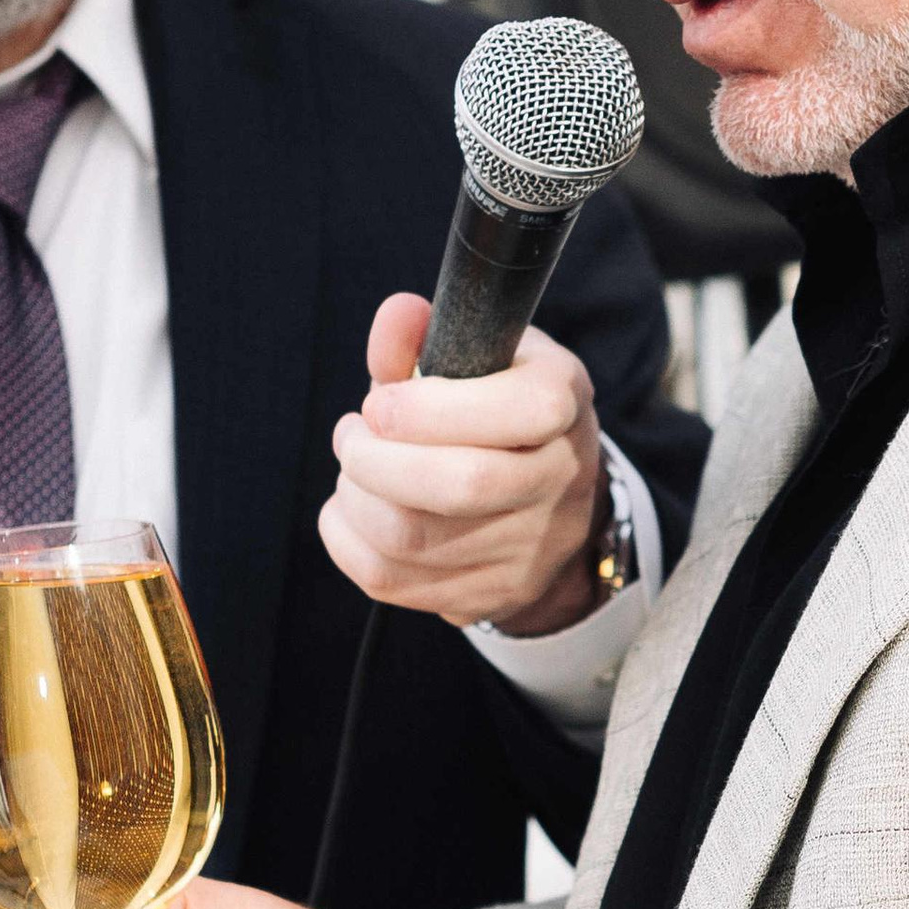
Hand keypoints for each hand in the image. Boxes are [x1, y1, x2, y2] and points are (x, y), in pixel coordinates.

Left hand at [322, 294, 604, 634]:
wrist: (548, 499)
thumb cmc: (495, 410)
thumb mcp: (478, 357)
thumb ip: (424, 337)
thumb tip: (398, 315)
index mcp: (561, 401)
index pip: (512, 412)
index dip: (424, 411)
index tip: (378, 403)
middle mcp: (559, 479)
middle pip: (460, 485)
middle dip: (375, 459)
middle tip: (352, 437)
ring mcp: (529, 547)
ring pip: (412, 540)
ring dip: (354, 498)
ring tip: (354, 469)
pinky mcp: (490, 593)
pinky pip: (390, 581)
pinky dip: (347, 540)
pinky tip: (353, 509)